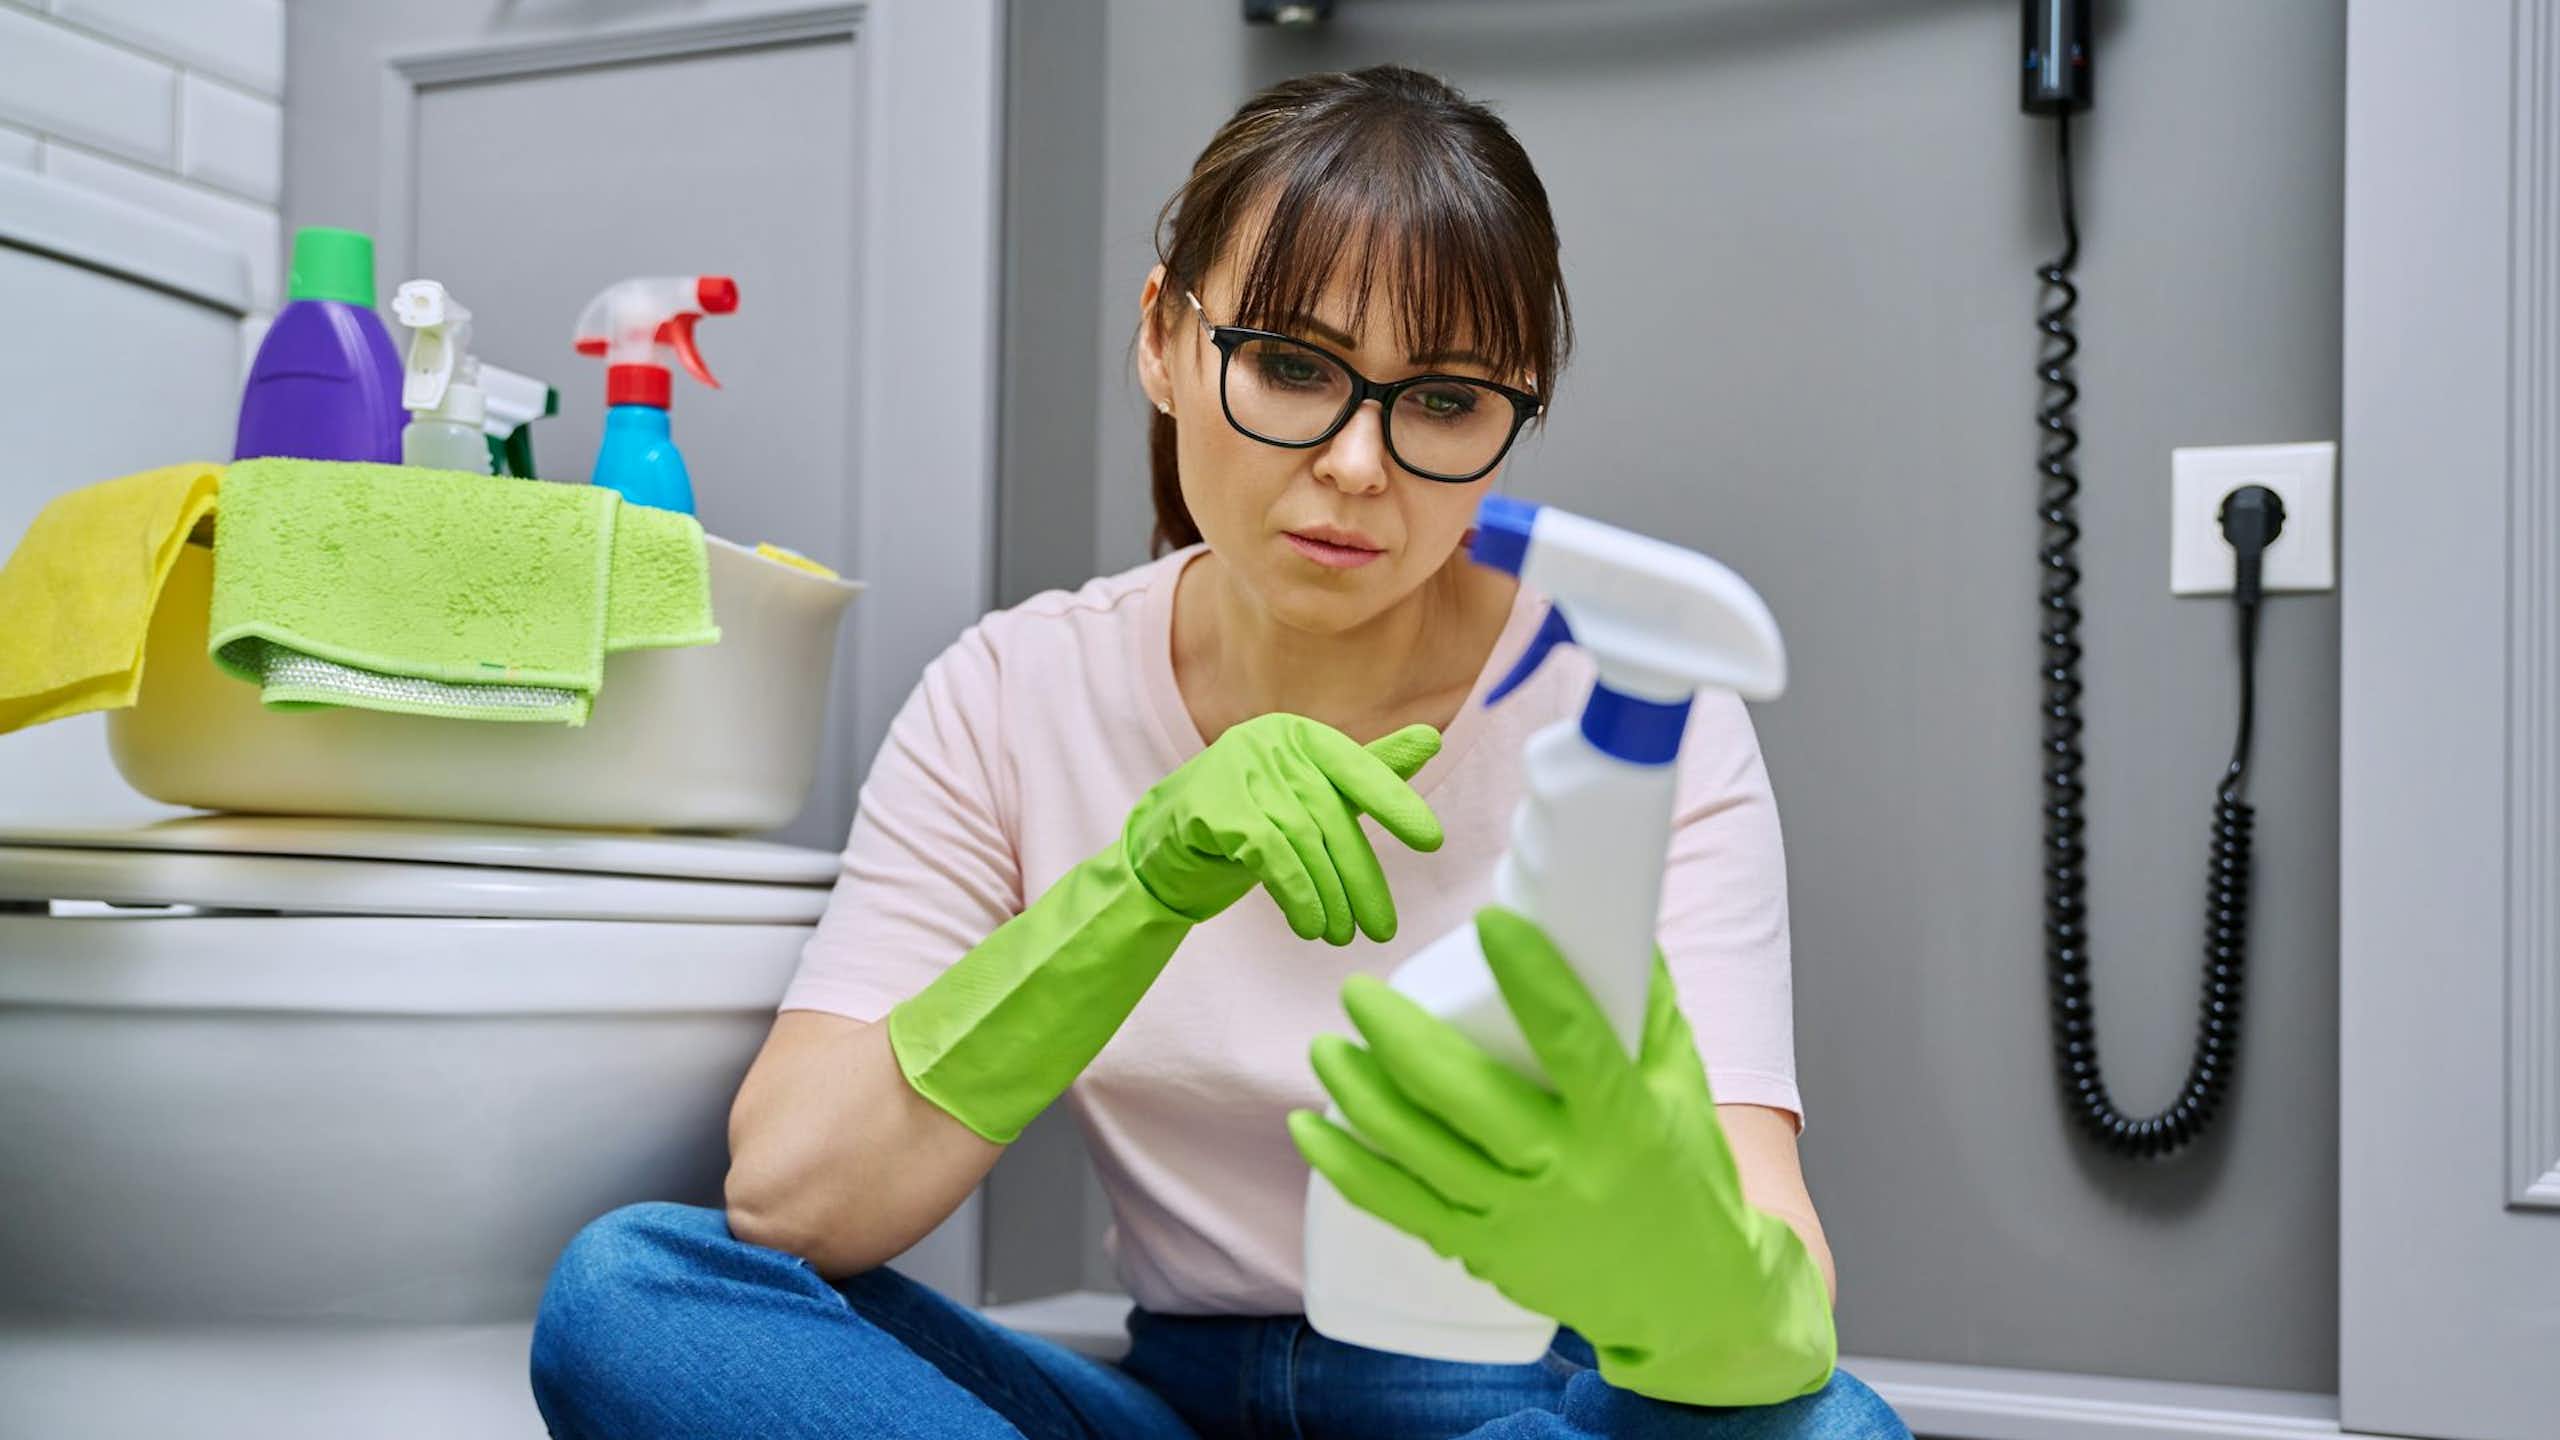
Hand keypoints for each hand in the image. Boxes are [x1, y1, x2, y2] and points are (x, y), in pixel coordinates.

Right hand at [1126, 715, 1442, 944]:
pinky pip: (1268, 853)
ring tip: (1341, 935)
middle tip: (1380, 929)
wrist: (1163, 849)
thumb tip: (1432, 740)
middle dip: (1361, 878)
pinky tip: (1308, 924)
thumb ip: (1367, 774)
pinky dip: (1296, 892)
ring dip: (1329, 895)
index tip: (1431, 842)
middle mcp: (1267, 741)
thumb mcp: (1309, 800)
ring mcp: (1234, 770)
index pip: (1358, 767)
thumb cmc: (1249, 820)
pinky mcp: (1208, 807)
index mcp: (1299, 735)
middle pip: (1332, 815)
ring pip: (1303, 838)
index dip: (1396, 803)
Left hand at [1289, 907, 1836, 1406]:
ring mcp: (1518, 1217)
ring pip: (1419, 1150)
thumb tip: (1610, 913)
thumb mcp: (1681, 1084)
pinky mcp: (1482, 1250)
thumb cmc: (1686, 1174)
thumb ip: (1644, 1002)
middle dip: (1398, 1037)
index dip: (1531, 979)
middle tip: (1359, 991)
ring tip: (1326, 1047)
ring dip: (1359, 1094)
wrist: (1689, 1298)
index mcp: (1625, 1121)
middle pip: (1465, 1096)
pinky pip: (1399, 1207)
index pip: (1574, 1041)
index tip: (1489, 922)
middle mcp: (1567, 1171)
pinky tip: (1310, 1129)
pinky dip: (1347, 1167)